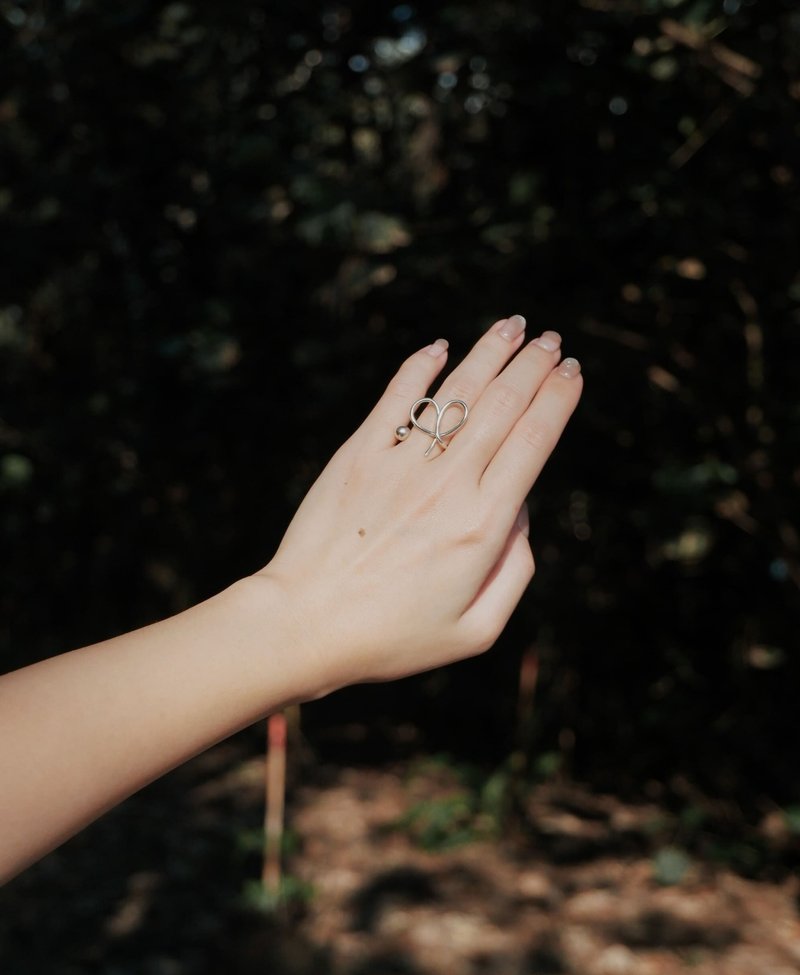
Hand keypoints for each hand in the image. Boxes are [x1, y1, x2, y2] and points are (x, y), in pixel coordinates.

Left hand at [254, 316, 581, 695]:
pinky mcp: (358, 455)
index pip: (533, 441)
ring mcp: (399, 464)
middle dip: (533, 365)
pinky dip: (420, 367)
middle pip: (502, 406)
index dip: (558, 400)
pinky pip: (397, 398)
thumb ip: (515, 571)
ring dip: (489, 353)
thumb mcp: (475, 631)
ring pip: (456, 392)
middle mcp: (447, 484)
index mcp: (482, 525)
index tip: (572, 372)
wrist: (304, 624)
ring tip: (512, 326)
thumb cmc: (391, 637)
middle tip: (551, 339)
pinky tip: (439, 347)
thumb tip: (521, 512)